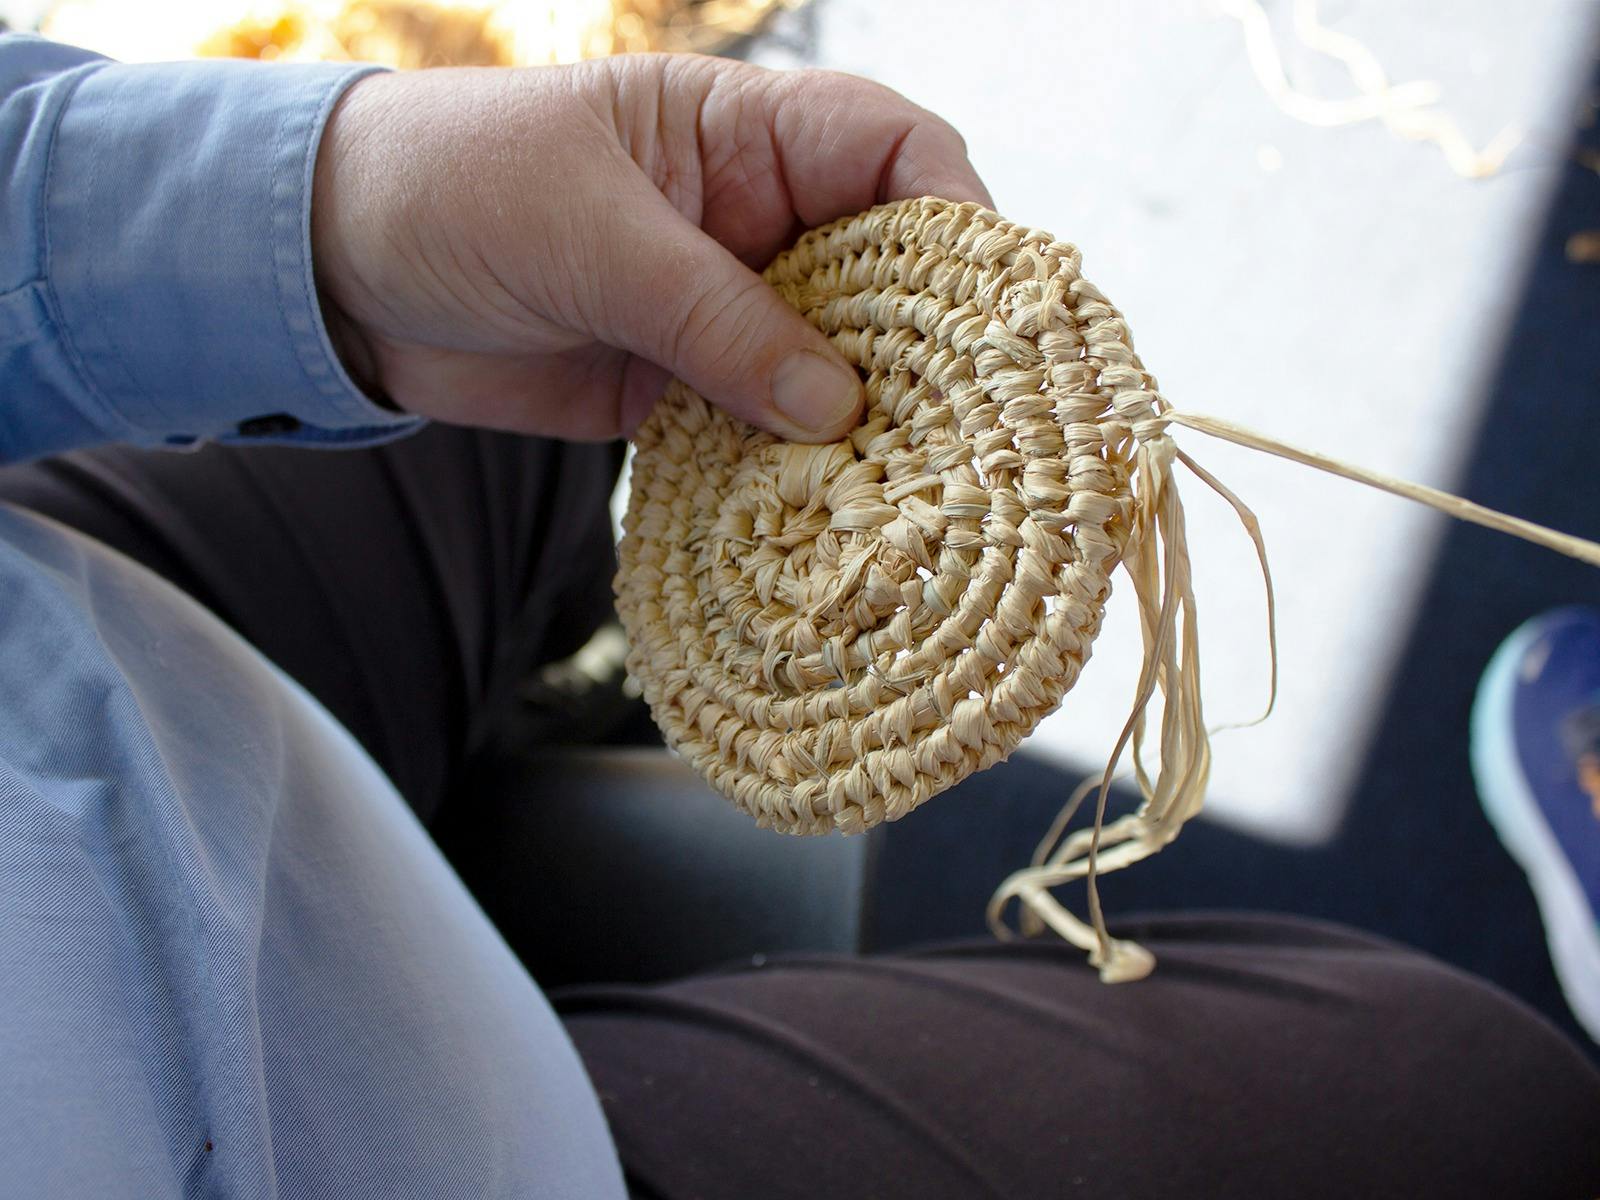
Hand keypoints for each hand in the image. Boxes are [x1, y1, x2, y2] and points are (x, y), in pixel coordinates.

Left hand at [311, 56, 990, 442]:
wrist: (335, 271)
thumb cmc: (455, 189)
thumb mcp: (592, 238)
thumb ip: (716, 318)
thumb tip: (837, 408)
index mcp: (746, 135)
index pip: (897, 156)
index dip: (962, 221)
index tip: (994, 311)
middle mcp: (756, 223)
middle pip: (890, 279)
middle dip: (933, 350)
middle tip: (970, 436)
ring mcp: (723, 311)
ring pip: (835, 368)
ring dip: (866, 429)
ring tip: (908, 497)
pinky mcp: (683, 388)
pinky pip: (764, 431)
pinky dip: (791, 472)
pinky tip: (818, 516)